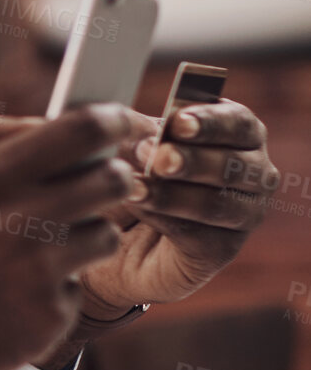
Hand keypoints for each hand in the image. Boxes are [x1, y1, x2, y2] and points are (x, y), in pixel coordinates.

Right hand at [0, 105, 133, 369]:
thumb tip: (40, 122)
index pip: (80, 132)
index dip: (113, 120)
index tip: (121, 121)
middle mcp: (21, 225)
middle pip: (114, 181)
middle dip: (111, 174)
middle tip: (94, 179)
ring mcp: (39, 276)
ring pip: (105, 233)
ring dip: (83, 229)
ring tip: (34, 240)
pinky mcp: (48, 320)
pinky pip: (77, 285)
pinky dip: (52, 283)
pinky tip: (7, 290)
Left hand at [72, 98, 277, 320]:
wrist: (116, 229)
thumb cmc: (133, 171)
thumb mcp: (133, 143)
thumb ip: (140, 131)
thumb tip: (136, 126)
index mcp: (239, 134)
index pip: (239, 122)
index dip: (211, 122)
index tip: (178, 122)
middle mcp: (253, 173)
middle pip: (232, 164)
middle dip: (190, 160)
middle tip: (154, 157)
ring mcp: (244, 213)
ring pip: (215, 202)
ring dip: (171, 193)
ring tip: (132, 186)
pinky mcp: (223, 248)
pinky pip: (198, 232)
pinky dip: (161, 217)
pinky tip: (135, 204)